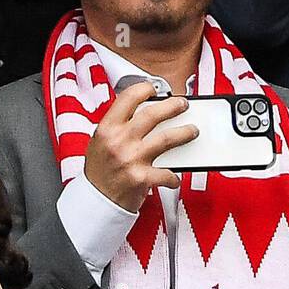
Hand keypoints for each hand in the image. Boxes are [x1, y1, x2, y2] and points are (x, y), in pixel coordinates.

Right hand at [83, 81, 198, 211]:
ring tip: (192, 131)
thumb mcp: (101, 142)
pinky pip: (167, 173)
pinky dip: (174, 177)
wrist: (96, 200)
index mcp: (108, 128)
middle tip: (183, 105)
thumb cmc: (99, 172)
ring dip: (184, 133)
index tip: (154, 88)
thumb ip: (119, 127)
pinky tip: (176, 177)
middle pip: (152, 115)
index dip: (144, 89)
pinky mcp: (142, 178)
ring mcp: (131, 159)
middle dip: (173, 106)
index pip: (128, 98)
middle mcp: (119, 141)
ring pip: (166, 139)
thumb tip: (145, 114)